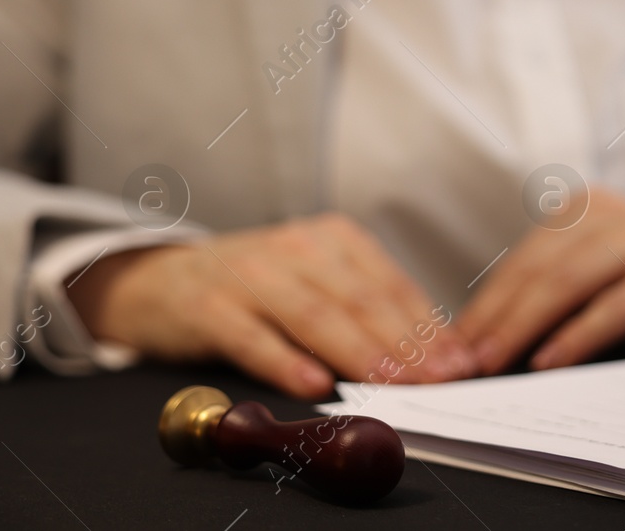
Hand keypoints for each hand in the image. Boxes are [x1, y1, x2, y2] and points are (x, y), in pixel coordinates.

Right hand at [68, 213, 476, 398]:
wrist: (164, 281)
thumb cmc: (259, 288)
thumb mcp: (316, 284)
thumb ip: (366, 312)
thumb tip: (431, 354)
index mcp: (334, 240)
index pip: (392, 286)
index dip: (429, 326)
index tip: (459, 361)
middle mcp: (297, 249)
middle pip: (361, 299)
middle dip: (406, 342)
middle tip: (439, 378)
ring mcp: (251, 275)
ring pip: (315, 316)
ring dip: (358, 352)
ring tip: (391, 382)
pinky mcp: (210, 306)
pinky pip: (253, 337)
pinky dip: (286, 362)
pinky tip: (315, 385)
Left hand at [458, 186, 624, 372]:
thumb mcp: (614, 274)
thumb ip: (563, 297)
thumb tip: (491, 348)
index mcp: (585, 211)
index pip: (518, 264)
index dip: (479, 309)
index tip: (445, 354)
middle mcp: (610, 214)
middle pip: (534, 270)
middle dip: (490, 321)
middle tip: (454, 366)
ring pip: (567, 281)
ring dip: (522, 327)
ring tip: (489, 365)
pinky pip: (618, 302)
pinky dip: (580, 333)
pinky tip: (552, 360)